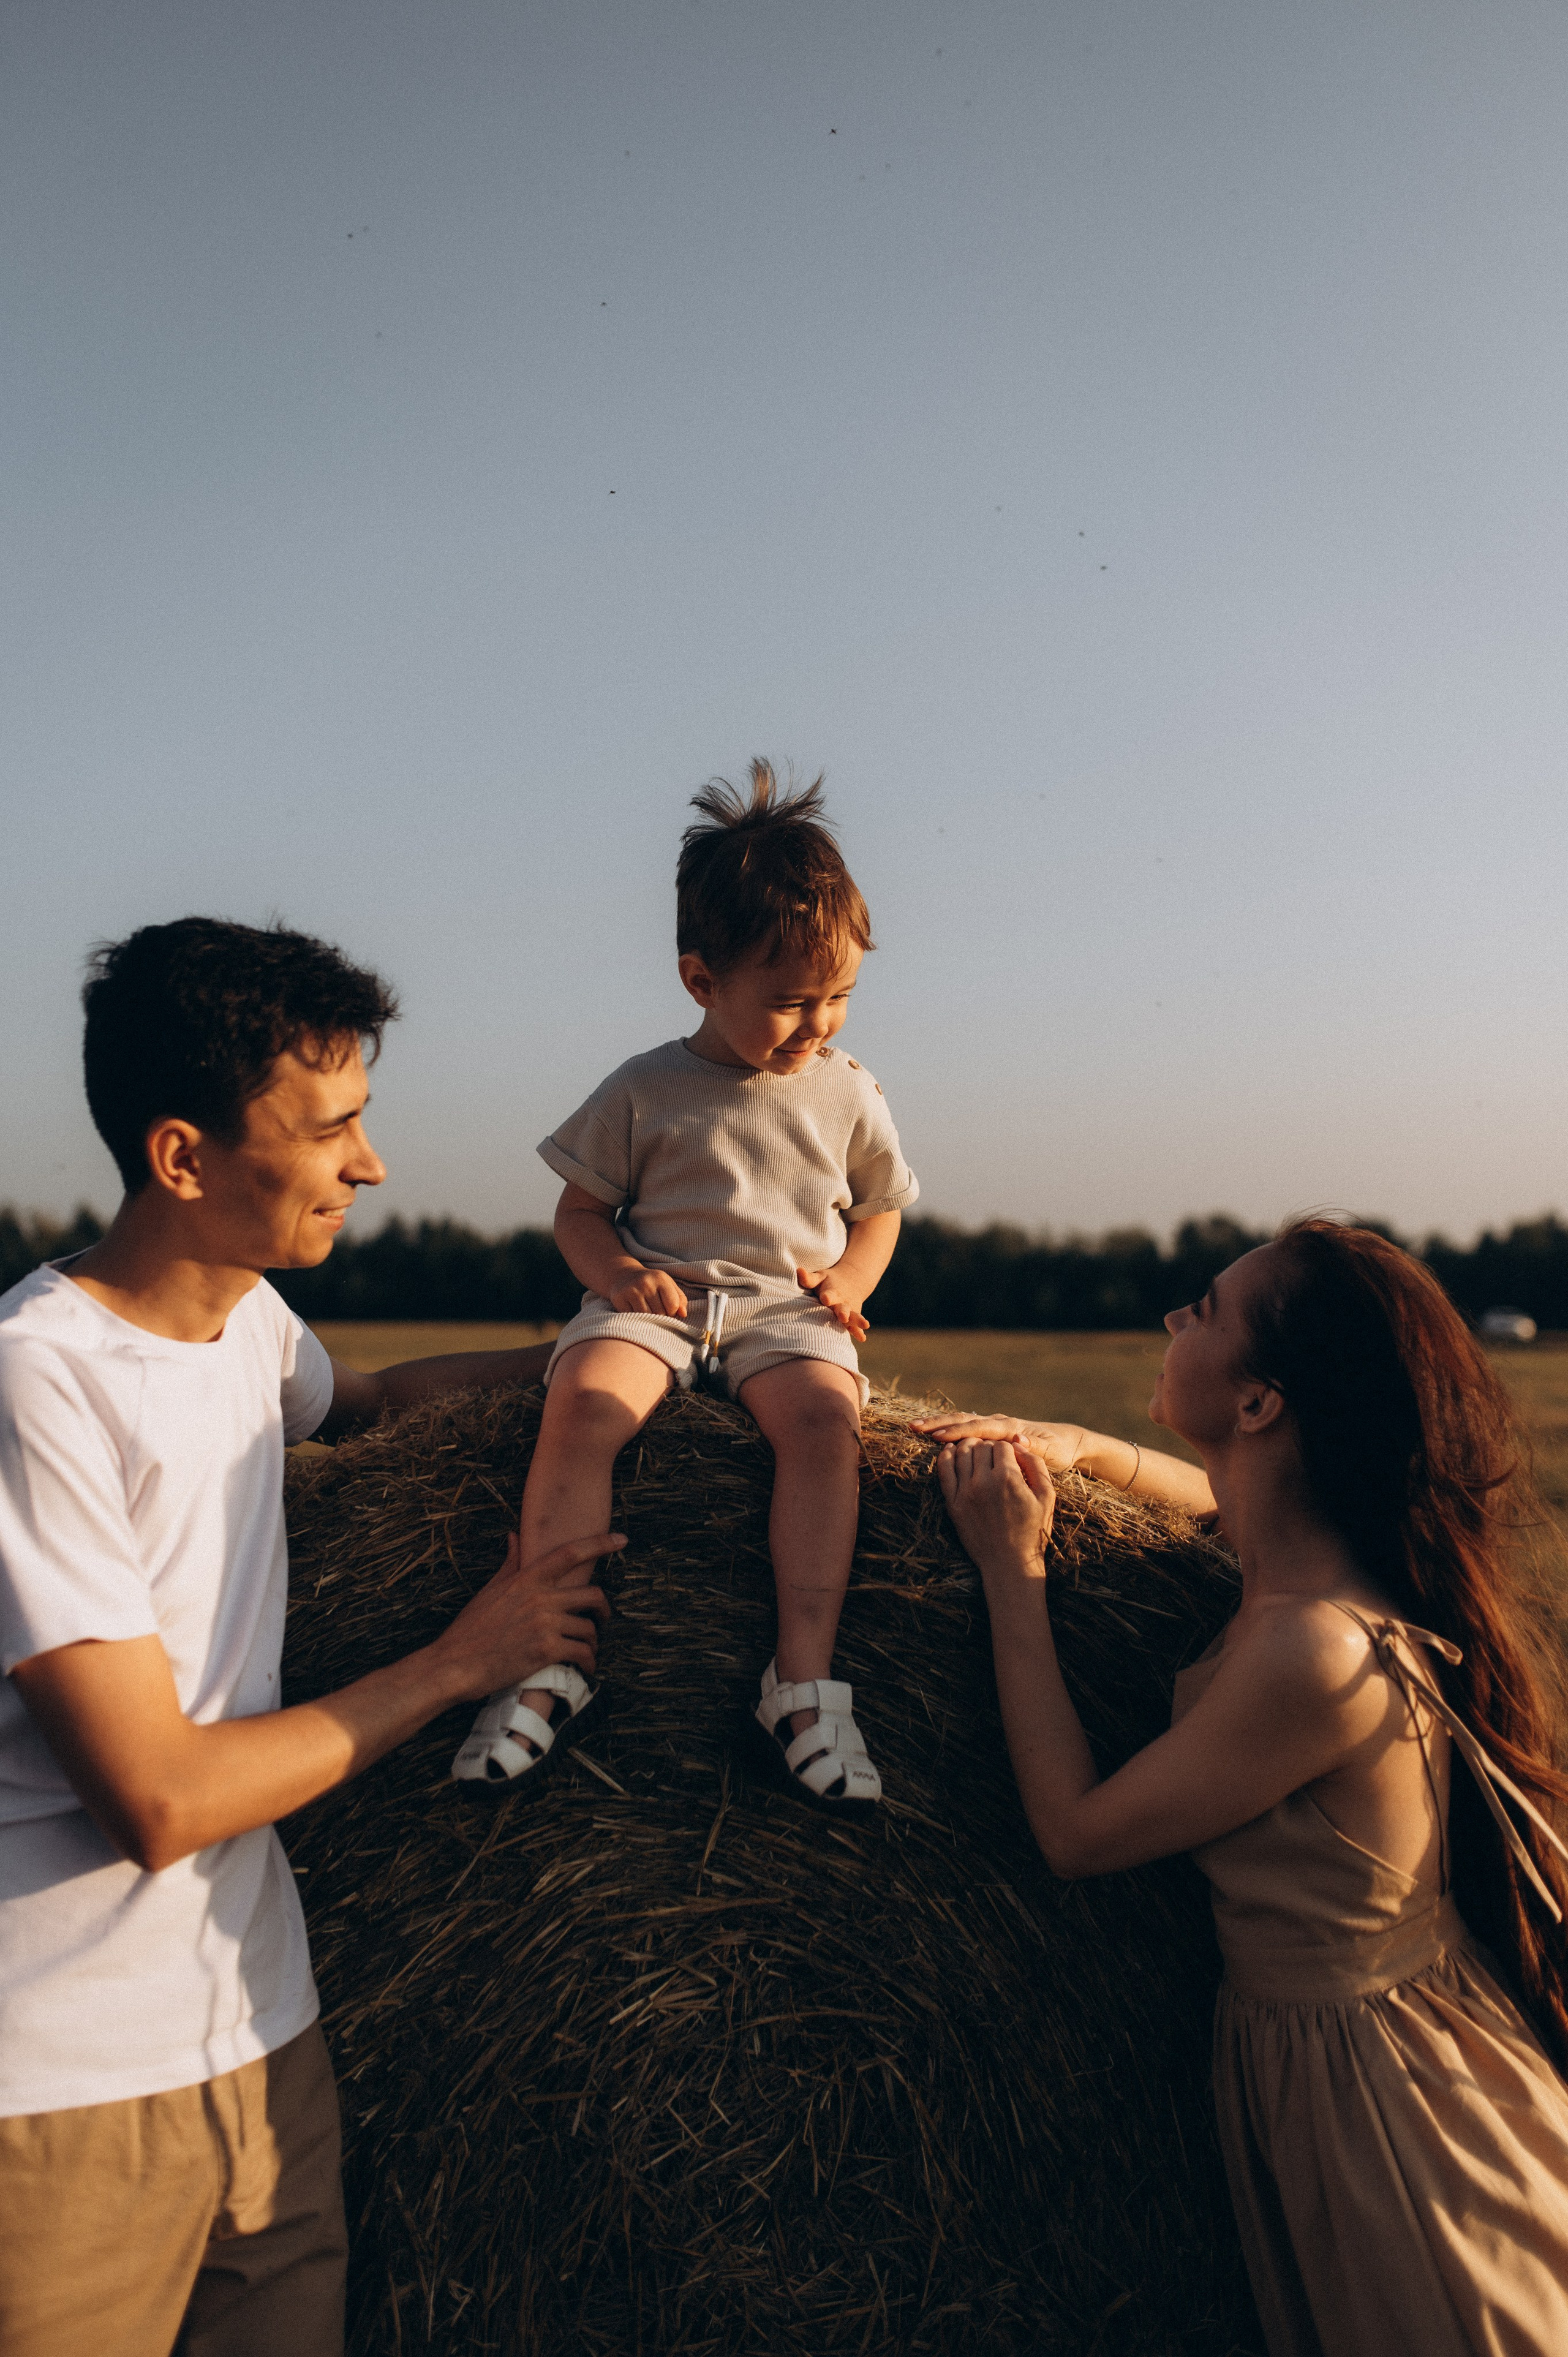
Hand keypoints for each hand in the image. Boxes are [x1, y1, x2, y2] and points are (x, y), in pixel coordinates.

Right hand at [429, 1530, 618, 1699]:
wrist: (455, 1665)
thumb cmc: (470, 1628)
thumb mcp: (490, 1590)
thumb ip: (511, 1563)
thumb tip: (516, 1536)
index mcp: (527, 1579)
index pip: (570, 1553)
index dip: (599, 1544)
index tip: (621, 1540)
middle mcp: (541, 1598)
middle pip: (592, 1595)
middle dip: (603, 1609)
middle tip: (601, 1617)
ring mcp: (546, 1624)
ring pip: (589, 1628)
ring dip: (593, 1641)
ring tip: (587, 1649)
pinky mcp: (547, 1651)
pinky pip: (583, 1652)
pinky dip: (589, 1661)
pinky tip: (585, 1666)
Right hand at [609, 1268, 688, 1316]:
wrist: (624, 1276)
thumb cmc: (651, 1284)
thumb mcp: (668, 1285)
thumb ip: (680, 1299)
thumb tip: (683, 1314)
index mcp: (661, 1278)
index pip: (673, 1305)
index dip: (673, 1313)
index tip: (669, 1312)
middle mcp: (646, 1283)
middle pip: (660, 1313)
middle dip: (661, 1318)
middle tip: (658, 1314)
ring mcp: (632, 1291)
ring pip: (646, 1317)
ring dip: (649, 1321)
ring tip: (649, 1314)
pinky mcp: (620, 1298)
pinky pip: (633, 1317)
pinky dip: (637, 1319)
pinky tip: (636, 1312)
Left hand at [797, 1264, 870, 1341]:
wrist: (851, 1281)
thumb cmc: (828, 1281)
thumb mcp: (820, 1277)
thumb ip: (809, 1278)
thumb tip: (799, 1270)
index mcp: (831, 1292)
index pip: (829, 1294)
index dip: (828, 1297)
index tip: (826, 1299)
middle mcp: (841, 1302)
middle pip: (842, 1307)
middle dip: (843, 1312)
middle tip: (843, 1316)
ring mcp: (849, 1311)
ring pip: (853, 1316)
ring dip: (857, 1321)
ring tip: (864, 1325)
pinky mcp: (852, 1319)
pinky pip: (855, 1326)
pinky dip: (858, 1331)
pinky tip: (862, 1338)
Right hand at [912, 1412, 1086, 1474]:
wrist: (1067, 1441)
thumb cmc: (1060, 1451)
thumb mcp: (1052, 1453)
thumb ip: (1034, 1448)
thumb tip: (1017, 1441)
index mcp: (1010, 1428)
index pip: (979, 1429)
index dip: (957, 1433)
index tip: (936, 1437)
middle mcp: (999, 1422)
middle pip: (964, 1420)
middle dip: (939, 1423)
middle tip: (913, 1426)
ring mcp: (994, 1425)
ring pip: (962, 1421)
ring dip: (939, 1423)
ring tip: (915, 1426)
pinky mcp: (992, 1432)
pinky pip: (966, 1428)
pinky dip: (948, 1427)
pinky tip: (932, 1432)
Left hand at [936, 1439, 1055, 1582]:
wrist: (1009, 1564)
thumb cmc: (1032, 1531)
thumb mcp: (1046, 1496)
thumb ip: (1035, 1465)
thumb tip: (1018, 1444)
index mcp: (1008, 1478)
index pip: (1002, 1445)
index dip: (1007, 1448)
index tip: (1008, 1456)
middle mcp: (983, 1482)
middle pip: (981, 1446)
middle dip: (988, 1446)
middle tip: (992, 1455)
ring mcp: (964, 1492)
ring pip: (961, 1453)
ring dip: (968, 1447)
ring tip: (973, 1449)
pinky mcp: (952, 1504)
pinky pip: (944, 1471)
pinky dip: (946, 1456)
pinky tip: (951, 1451)